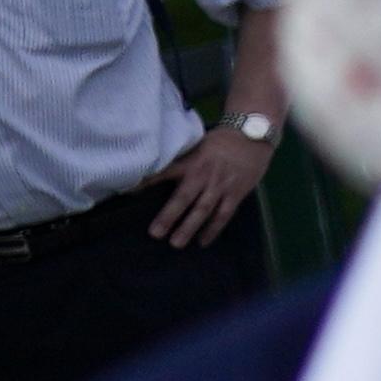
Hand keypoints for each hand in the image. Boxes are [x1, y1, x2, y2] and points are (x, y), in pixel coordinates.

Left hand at [146, 121, 273, 249]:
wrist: (252, 136)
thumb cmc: (220, 141)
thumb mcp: (196, 146)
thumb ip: (181, 161)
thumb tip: (157, 172)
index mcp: (191, 162)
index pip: (164, 173)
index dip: (147, 182)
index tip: (127, 193)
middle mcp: (203, 175)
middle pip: (184, 198)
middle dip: (169, 216)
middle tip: (155, 234)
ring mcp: (221, 186)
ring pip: (203, 210)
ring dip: (190, 227)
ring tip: (176, 243)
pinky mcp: (236, 194)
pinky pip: (223, 214)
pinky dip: (213, 229)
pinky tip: (202, 242)